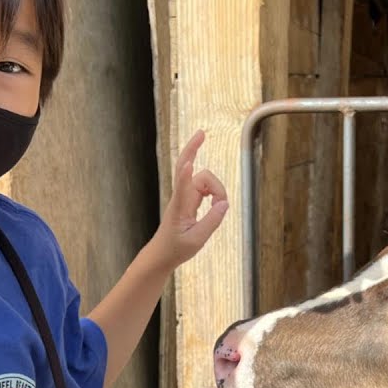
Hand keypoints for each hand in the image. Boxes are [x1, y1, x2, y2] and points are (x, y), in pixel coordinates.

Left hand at [150, 129, 228, 267]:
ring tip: (221, 207)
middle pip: (190, 169)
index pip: (183, 188)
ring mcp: (183, 196)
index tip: (189, 164)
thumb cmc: (176, 249)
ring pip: (202, 179)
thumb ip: (213, 221)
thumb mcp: (197, 240)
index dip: (186, 175)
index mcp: (180, 208)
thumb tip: (225, 204)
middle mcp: (181, 197)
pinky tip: (217, 201)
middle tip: (201, 133)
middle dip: (193, 149)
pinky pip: (202, 185)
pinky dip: (214, 191)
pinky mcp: (187, 199)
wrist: (162, 254)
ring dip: (217, 189)